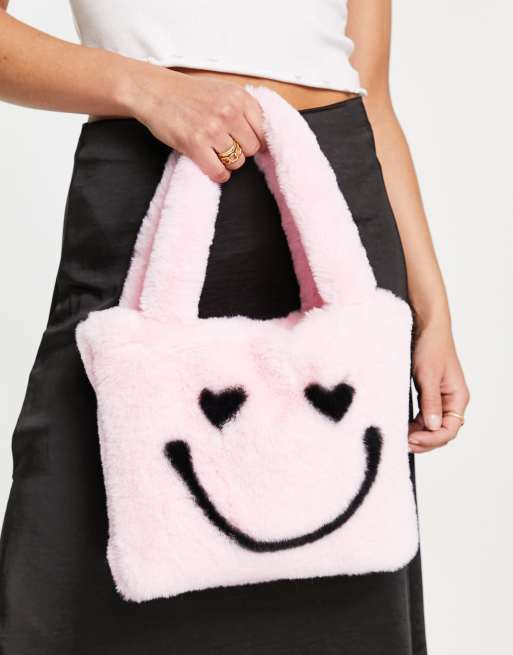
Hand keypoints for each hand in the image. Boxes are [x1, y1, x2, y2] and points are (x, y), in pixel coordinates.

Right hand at [125, 66, 264, 182]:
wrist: (154, 91)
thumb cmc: (187, 93)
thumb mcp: (222, 91)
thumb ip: (242, 109)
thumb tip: (261, 137)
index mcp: (239, 97)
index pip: (263, 131)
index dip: (254, 140)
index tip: (246, 144)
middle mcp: (229, 112)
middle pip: (252, 149)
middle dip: (241, 151)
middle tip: (226, 147)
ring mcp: (212, 129)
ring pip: (237, 162)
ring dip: (228, 163)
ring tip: (215, 153)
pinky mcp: (195, 144)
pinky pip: (219, 172)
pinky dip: (218, 174)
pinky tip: (211, 167)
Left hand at [408, 323, 469, 452]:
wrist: (425, 326)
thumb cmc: (430, 346)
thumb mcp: (428, 375)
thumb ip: (431, 401)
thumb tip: (433, 426)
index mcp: (457, 397)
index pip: (449, 430)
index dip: (431, 439)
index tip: (411, 439)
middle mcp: (451, 401)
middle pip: (441, 432)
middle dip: (424, 440)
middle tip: (402, 443)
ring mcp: (440, 399)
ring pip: (431, 426)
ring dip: (417, 434)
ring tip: (399, 437)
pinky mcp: (428, 394)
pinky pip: (423, 416)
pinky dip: (413, 424)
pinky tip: (401, 426)